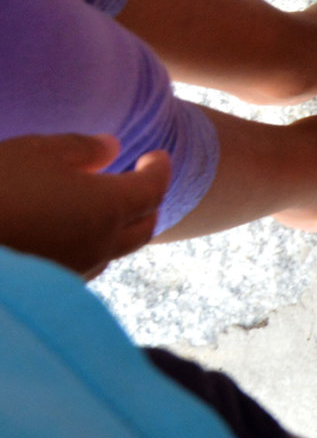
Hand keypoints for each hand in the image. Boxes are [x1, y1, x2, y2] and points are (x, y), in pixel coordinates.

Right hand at [0, 133, 168, 276]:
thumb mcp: (36, 151)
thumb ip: (82, 148)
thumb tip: (112, 148)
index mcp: (107, 208)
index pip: (154, 189)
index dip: (159, 168)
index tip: (155, 155)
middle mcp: (98, 246)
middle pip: (144, 227)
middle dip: (148, 202)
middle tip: (139, 181)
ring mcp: (72, 272)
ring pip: (113, 251)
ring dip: (119, 228)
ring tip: (105, 206)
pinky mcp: (47, 289)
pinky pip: (83, 267)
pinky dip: (90, 246)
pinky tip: (70, 233)